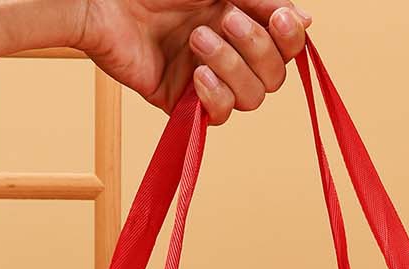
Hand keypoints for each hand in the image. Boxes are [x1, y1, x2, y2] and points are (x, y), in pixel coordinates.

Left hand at [73, 0, 310, 123]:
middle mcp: (230, 53)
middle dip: (255, 48)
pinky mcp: (186, 104)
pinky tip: (196, 75)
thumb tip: (306, 19)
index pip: (286, 45)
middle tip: (224, 19)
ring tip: (196, 40)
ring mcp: (209, 80)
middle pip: (276, 75)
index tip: (279, 18)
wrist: (102, 2)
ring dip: (231, 67)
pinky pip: (221, 116)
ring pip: (252, 98)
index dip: (290, 37)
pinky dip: (216, 96)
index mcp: (240, 20)